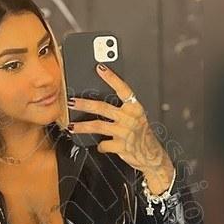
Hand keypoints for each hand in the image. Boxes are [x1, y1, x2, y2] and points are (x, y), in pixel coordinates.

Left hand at [66, 63, 174, 194]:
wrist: (152, 155)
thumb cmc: (141, 134)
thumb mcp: (136, 117)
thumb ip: (122, 109)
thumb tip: (100, 102)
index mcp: (135, 108)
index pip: (123, 89)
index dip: (112, 78)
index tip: (100, 68)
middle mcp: (130, 118)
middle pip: (103, 108)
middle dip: (85, 104)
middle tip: (71, 102)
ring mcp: (125, 133)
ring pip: (99, 126)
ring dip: (83, 126)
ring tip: (71, 126)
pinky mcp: (121, 146)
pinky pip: (104, 144)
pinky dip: (100, 146)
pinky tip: (99, 145)